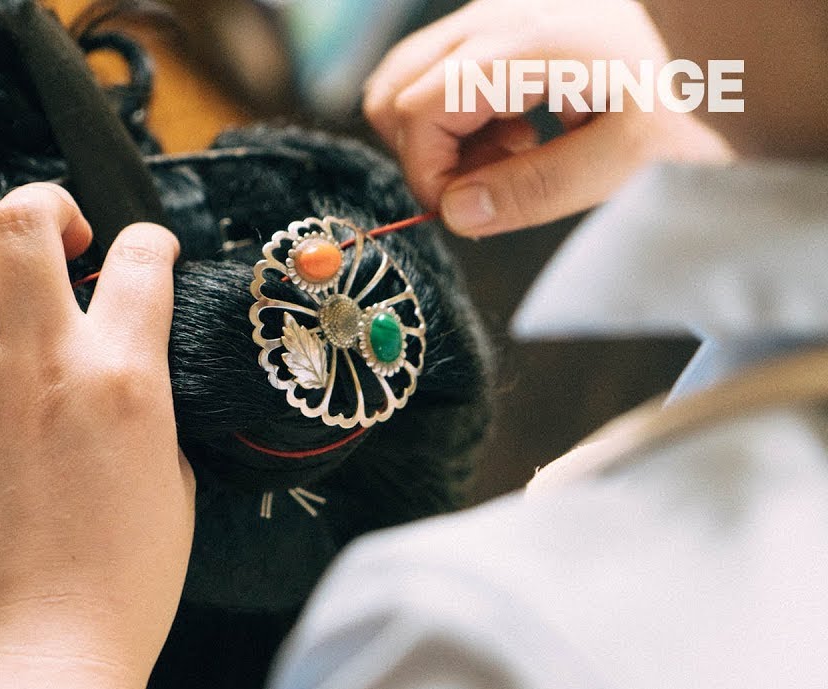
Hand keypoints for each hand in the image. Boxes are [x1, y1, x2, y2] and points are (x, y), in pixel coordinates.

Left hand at [0, 184, 194, 688]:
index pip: (141, 257)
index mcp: (127, 378)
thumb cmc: (128, 577)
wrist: (50, 644)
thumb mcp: (173, 474)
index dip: (151, 241)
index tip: (147, 254)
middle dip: (46, 206)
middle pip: (22, 223)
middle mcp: (45, 368)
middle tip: (61, 238)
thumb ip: (149, 398)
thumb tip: (127, 358)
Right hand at [363, 0, 731, 236]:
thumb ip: (536, 190)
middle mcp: (497, 18)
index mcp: (520, 47)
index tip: (464, 215)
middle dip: (425, 152)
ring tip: (513, 158)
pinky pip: (452, 69)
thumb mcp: (629, 158)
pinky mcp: (515, 23)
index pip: (416, 113)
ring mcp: (502, 14)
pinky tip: (527, 130)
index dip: (427, 174)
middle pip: (396, 87)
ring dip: (444, 133)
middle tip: (486, 187)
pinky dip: (467, 112)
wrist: (745, 38)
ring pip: (416, 78)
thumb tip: (455, 213)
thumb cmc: (704, 91)